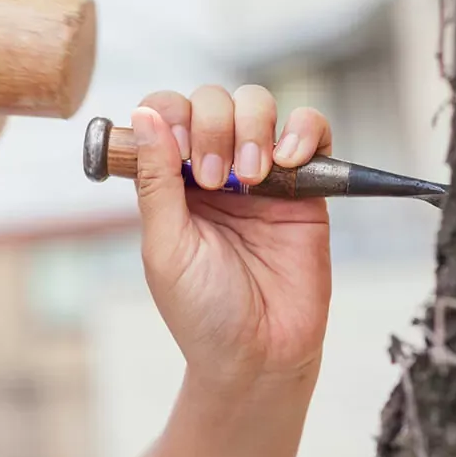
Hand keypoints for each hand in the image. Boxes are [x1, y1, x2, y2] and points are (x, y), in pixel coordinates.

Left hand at [131, 86, 331, 390]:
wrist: (259, 356)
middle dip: (214, 127)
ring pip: (258, 104)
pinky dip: (304, 129)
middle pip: (213, 100)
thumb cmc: (202, 312)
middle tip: (218, 182)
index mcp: (171, 182)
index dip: (173, 117)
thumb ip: (156, 180)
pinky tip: (290, 160)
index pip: (166, 113)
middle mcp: (215, 170)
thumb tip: (142, 115)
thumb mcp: (166, 246)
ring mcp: (262, 175)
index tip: (183, 155)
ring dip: (253, 127)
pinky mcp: (307, 187)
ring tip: (253, 176)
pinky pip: (313, 130)